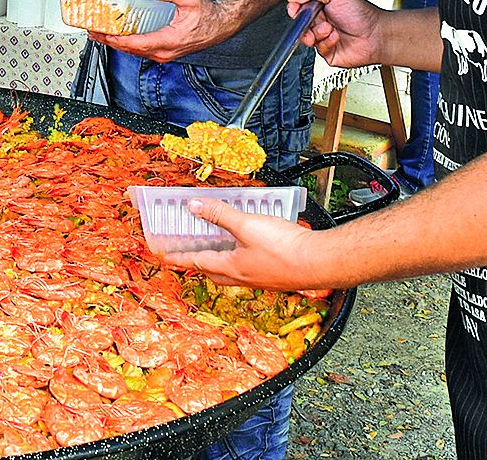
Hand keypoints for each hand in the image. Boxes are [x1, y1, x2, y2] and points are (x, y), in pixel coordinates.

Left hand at [93, 0, 230, 63]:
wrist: (221, 25)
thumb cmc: (208, 14)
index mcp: (169, 41)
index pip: (136, 44)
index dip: (117, 40)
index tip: (102, 34)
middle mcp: (164, 51)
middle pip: (130, 50)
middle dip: (110, 41)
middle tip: (93, 32)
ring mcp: (164, 54)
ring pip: (135, 52)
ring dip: (117, 43)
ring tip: (100, 34)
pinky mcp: (165, 51)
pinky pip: (141, 50)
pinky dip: (127, 44)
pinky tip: (119, 36)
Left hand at [160, 198, 326, 289]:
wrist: (320, 263)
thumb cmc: (285, 249)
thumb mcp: (247, 225)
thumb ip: (220, 215)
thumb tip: (194, 207)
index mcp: (232, 267)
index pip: (197, 262)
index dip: (180, 258)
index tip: (166, 258)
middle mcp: (244, 277)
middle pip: (214, 272)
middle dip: (200, 264)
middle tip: (190, 256)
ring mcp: (261, 279)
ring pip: (234, 273)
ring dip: (222, 263)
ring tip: (219, 251)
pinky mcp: (276, 275)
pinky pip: (251, 270)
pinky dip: (243, 261)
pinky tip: (251, 251)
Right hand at [289, 0, 387, 68]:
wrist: (377, 34)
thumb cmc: (363, 13)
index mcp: (321, 7)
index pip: (299, 8)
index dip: (295, 9)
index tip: (294, 8)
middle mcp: (321, 22)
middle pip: (300, 24)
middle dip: (304, 23)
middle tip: (312, 20)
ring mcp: (324, 38)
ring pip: (306, 38)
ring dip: (317, 32)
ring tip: (329, 28)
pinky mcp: (328, 52)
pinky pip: (318, 50)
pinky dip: (326, 42)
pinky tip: (336, 37)